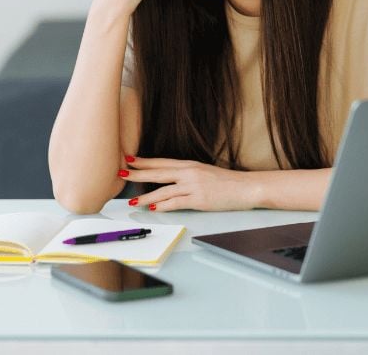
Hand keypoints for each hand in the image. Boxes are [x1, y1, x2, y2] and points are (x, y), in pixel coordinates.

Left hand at [119, 156, 259, 210]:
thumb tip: (171, 179)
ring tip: (132, 200)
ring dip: (145, 196)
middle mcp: (189, 172)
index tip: (129, 160)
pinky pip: (176, 203)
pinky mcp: (198, 200)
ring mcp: (193, 186)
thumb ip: (188, 174)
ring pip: (163, 190)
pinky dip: (163, 205)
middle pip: (158, 173)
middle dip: (138, 174)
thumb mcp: (205, 172)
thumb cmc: (227, 182)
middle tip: (121, 173)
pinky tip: (153, 208)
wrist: (246, 187)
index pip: (162, 162)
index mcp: (190, 165)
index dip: (144, 161)